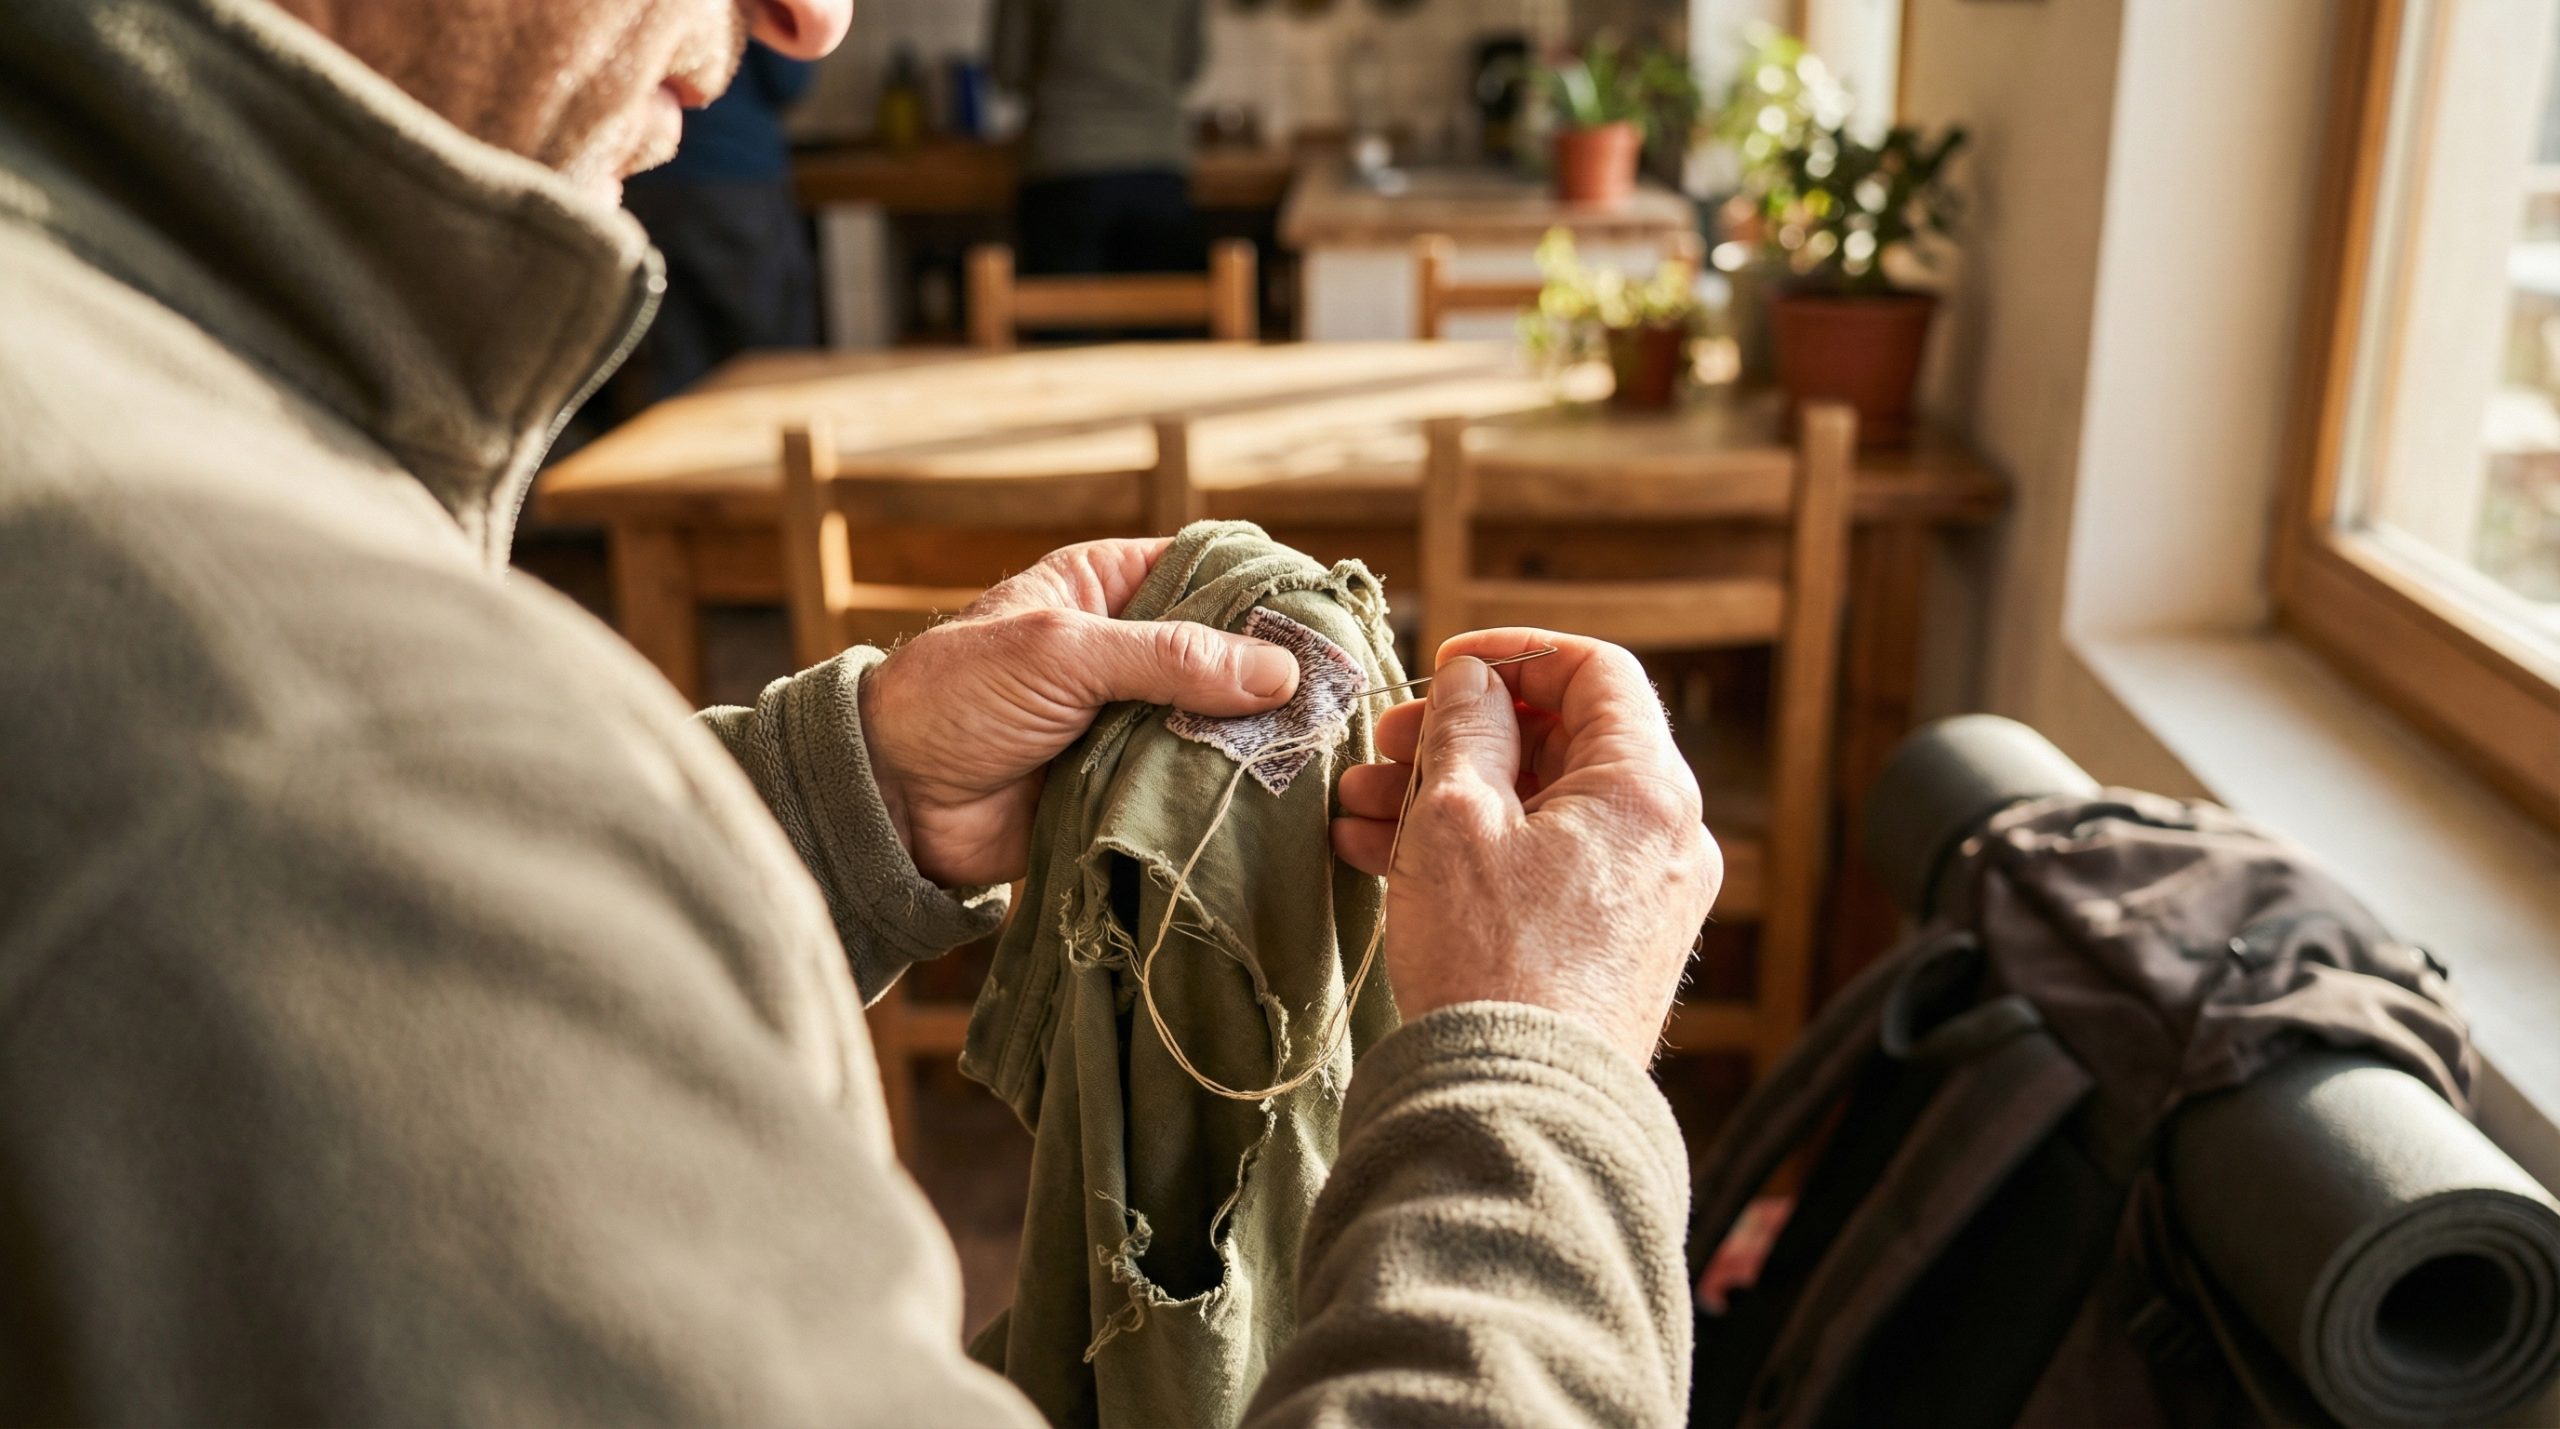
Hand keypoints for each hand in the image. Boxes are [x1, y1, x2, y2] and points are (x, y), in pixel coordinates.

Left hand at [859, 538, 1299, 886]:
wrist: (894, 801)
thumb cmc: (958, 698)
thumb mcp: (1063, 654)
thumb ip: (1170, 660)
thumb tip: (1280, 672)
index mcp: (1108, 586)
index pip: (1210, 567)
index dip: (1268, 588)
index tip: (1329, 618)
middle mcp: (1129, 646)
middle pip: (1228, 650)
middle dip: (1277, 673)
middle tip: (1342, 697)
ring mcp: (1133, 718)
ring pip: (1220, 721)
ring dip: (1258, 738)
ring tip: (1322, 750)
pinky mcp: (1130, 784)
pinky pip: (1195, 783)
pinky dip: (1230, 790)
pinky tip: (1279, 796)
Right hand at [1332, 630, 1720, 1065]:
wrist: (1517, 1110)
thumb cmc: (1491, 964)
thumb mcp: (1455, 820)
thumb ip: (1464, 729)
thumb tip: (1473, 683)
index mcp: (1648, 791)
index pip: (1598, 673)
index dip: (1515, 654)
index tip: (1445, 667)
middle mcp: (1666, 839)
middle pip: (1562, 743)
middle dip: (1460, 736)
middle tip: (1383, 748)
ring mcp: (1643, 898)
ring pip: (1540, 810)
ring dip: (1449, 796)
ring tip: (1359, 811)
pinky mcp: (1609, 947)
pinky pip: (1542, 867)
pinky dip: (1474, 851)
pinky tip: (1384, 857)